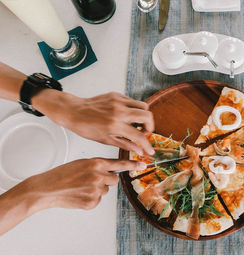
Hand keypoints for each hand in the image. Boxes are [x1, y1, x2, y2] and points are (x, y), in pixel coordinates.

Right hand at [28, 158, 145, 209]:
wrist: (46, 188)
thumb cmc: (61, 174)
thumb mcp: (82, 163)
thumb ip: (97, 166)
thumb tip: (110, 171)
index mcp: (96, 163)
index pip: (119, 164)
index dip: (132, 166)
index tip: (143, 165)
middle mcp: (98, 176)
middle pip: (114, 180)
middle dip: (106, 180)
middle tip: (91, 180)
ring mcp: (96, 190)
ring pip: (106, 190)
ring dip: (97, 190)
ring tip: (81, 188)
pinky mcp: (92, 202)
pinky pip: (98, 200)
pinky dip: (91, 199)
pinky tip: (79, 195)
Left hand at [32, 91, 154, 155]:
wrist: (74, 111)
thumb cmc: (86, 127)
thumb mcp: (106, 140)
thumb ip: (125, 144)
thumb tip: (139, 150)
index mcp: (115, 125)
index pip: (139, 136)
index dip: (147, 144)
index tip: (150, 149)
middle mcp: (119, 112)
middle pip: (147, 116)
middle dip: (150, 126)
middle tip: (144, 132)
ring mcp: (118, 101)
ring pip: (143, 106)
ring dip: (144, 116)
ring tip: (136, 123)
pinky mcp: (116, 95)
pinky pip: (132, 101)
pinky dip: (133, 109)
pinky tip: (126, 115)